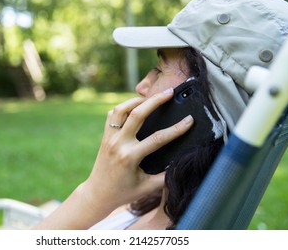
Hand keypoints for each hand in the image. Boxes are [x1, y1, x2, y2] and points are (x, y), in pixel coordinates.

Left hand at [82, 88, 193, 214]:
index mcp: (130, 157)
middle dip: (155, 101)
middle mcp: (118, 144)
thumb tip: (181, 161)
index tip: (189, 120)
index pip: (157, 139)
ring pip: (121, 110)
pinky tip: (134, 107)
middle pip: (137, 115)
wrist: (98, 194)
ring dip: (136, 100)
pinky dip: (123, 108)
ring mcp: (109, 138)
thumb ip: (165, 176)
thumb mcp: (147, 187)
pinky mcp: (105, 136)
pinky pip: (112, 115)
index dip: (176, 129)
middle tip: (169, 92)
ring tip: (150, 98)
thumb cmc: (124, 192)